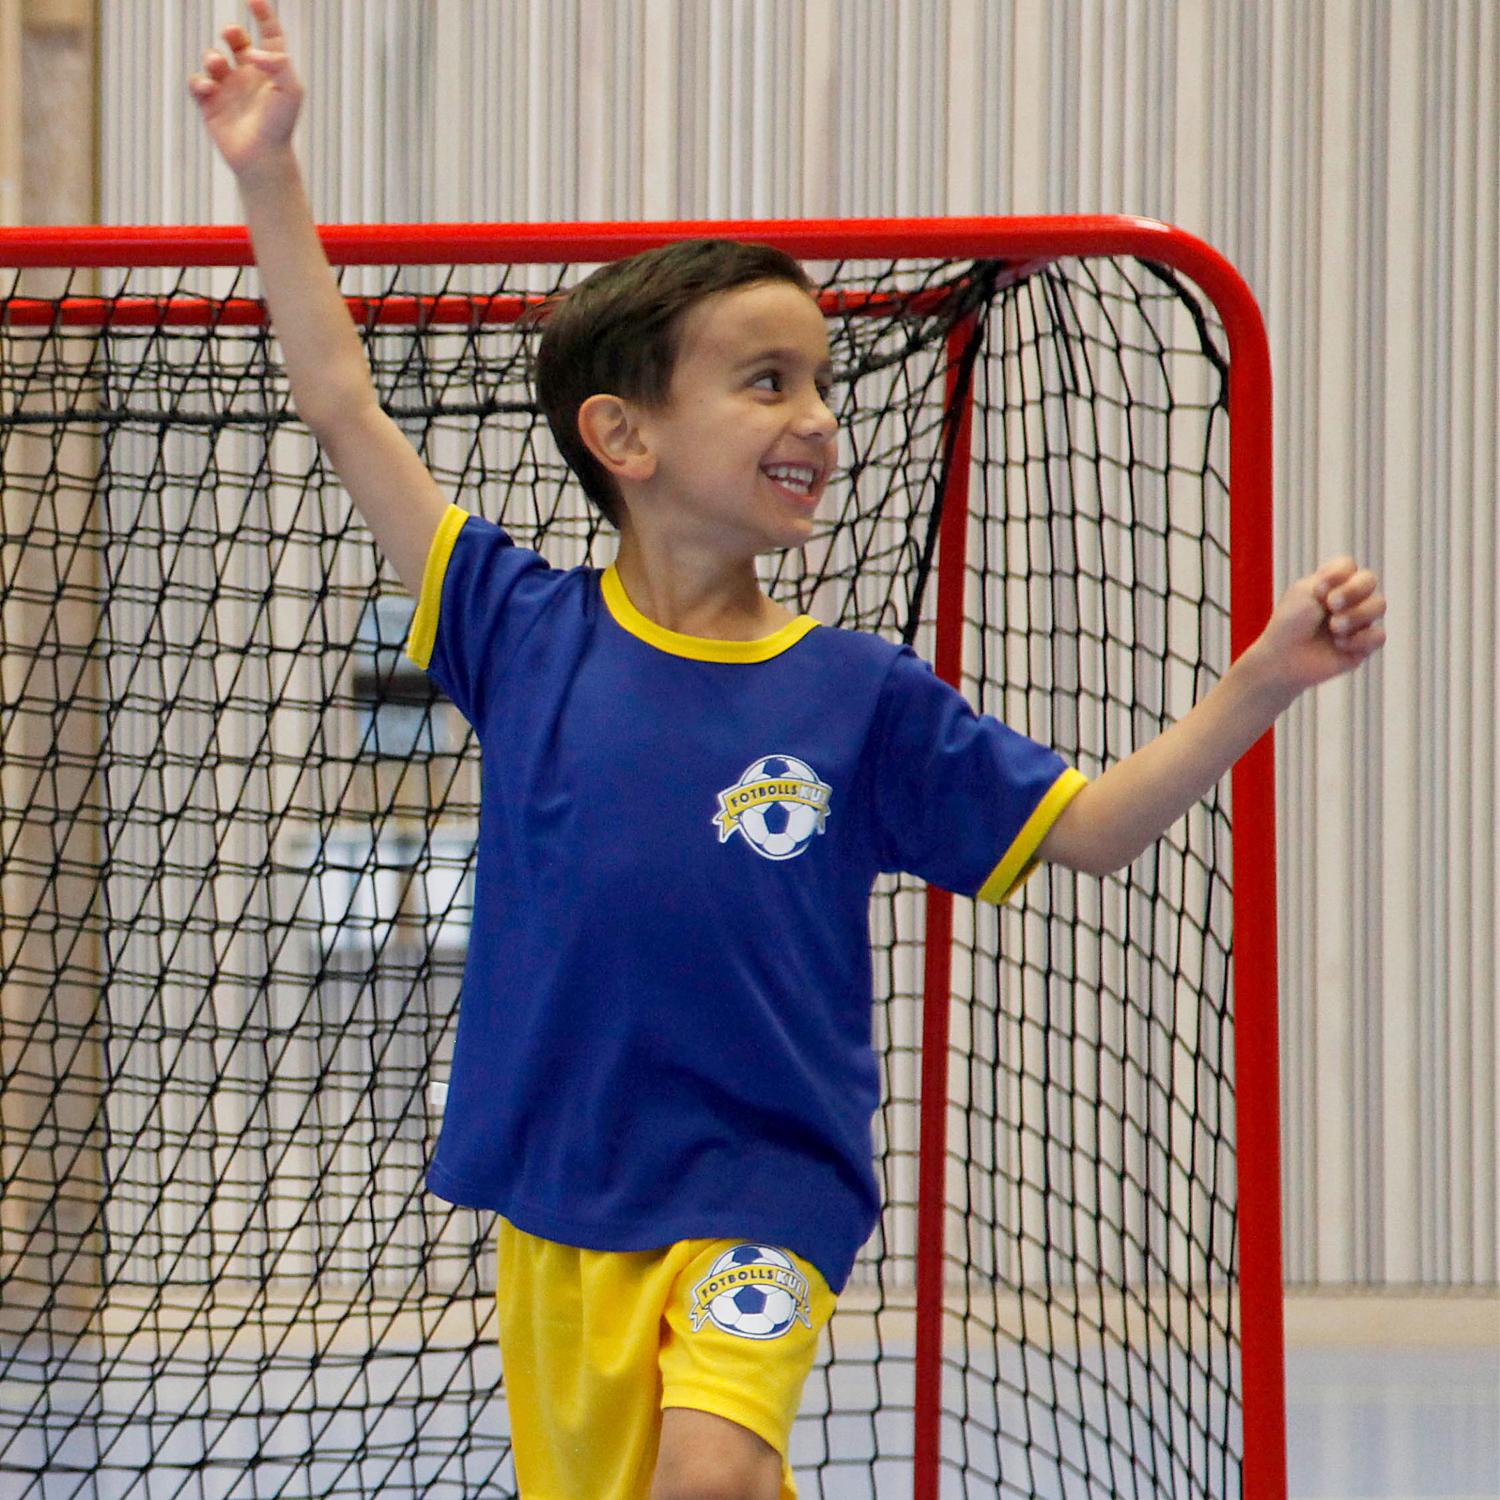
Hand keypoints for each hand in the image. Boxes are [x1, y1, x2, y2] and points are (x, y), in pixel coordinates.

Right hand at [188, 0, 302, 178]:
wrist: (263, 158)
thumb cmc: (280, 125)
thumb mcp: (290, 92)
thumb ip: (279, 64)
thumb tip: (254, 52)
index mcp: (271, 71)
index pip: (269, 35)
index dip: (263, 15)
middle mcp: (250, 76)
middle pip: (237, 41)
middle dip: (231, 32)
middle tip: (232, 34)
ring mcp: (229, 89)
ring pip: (213, 58)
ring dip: (212, 57)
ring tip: (218, 66)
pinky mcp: (211, 103)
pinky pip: (197, 82)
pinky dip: (200, 81)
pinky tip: (209, 89)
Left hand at [1250, 556, 1386, 694]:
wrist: (1283, 659)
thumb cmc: (1290, 625)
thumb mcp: (1304, 593)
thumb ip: (1332, 579)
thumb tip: (1355, 585)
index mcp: (1330, 584)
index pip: (1349, 566)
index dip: (1339, 574)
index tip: (1320, 590)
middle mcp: (1349, 599)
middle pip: (1369, 580)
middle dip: (1353, 590)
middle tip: (1331, 605)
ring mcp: (1359, 620)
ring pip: (1379, 605)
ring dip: (1356, 615)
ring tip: (1334, 628)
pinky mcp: (1364, 645)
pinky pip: (1378, 636)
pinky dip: (1359, 639)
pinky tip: (1339, 645)